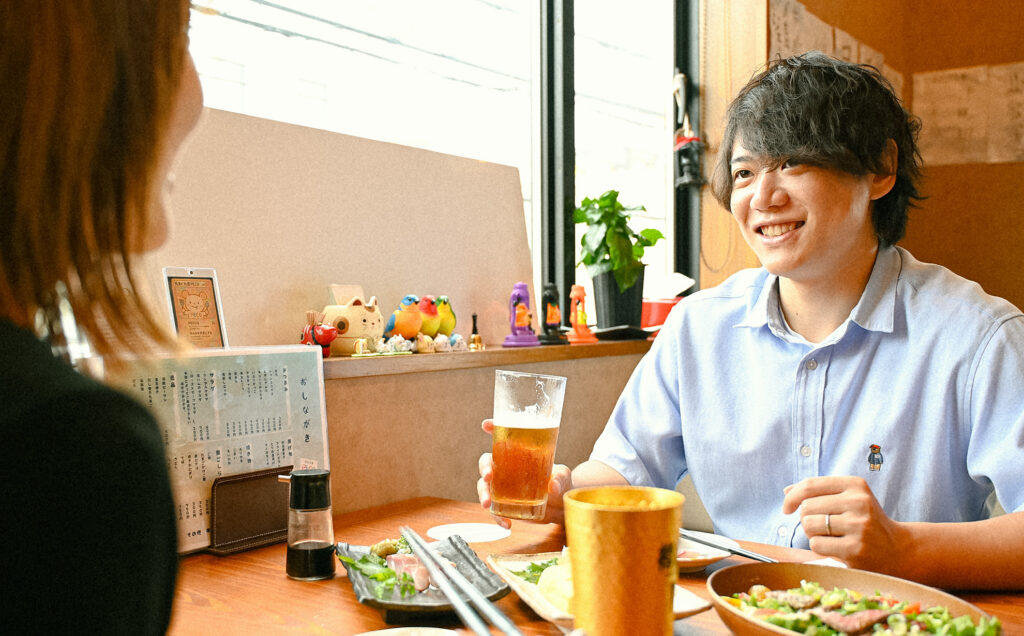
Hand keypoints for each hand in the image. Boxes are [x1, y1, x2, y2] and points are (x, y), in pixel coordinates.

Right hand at [476, 418, 571, 528]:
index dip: (493, 428)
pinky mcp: (505, 504)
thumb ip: (560, 478)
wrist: (561, 505)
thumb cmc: (560, 482)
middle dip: (484, 468)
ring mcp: (504, 486)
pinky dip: (498, 518)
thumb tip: (552, 486)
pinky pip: (495, 510)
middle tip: (488, 476)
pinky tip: (506, 525)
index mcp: (518, 453)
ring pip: (485, 486)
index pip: (503, 437)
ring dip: (483, 493)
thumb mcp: (564, 476)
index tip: (487, 424)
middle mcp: (506, 468)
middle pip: (487, 462)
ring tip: (487, 503)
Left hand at [782, 476, 912, 574]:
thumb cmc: (864, 521)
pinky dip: (819, 547)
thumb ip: (818, 492)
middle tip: (822, 526)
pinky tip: (835, 548)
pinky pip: (816, 545)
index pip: (810, 484)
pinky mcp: (855, 549)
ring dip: (811, 533)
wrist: (897, 550)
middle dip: (806, 518)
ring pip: (809, 525)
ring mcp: (858, 526)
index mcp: (856, 485)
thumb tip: (786, 491)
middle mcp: (859, 502)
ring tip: (829, 536)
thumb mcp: (848, 499)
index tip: (787, 507)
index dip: (792, 496)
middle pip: (807, 507)